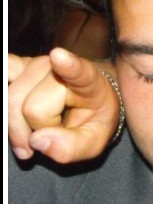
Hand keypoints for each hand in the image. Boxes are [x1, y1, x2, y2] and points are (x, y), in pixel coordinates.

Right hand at [8, 48, 119, 162]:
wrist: (90, 101)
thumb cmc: (91, 119)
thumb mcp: (92, 142)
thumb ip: (70, 147)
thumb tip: (37, 141)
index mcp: (89, 83)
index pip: (79, 73)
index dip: (68, 65)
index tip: (58, 56)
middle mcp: (60, 67)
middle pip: (31, 108)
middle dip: (36, 130)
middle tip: (52, 134)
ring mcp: (35, 64)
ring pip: (10, 100)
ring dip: (17, 123)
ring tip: (36, 127)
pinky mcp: (17, 65)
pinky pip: (1, 77)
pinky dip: (4, 107)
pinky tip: (11, 119)